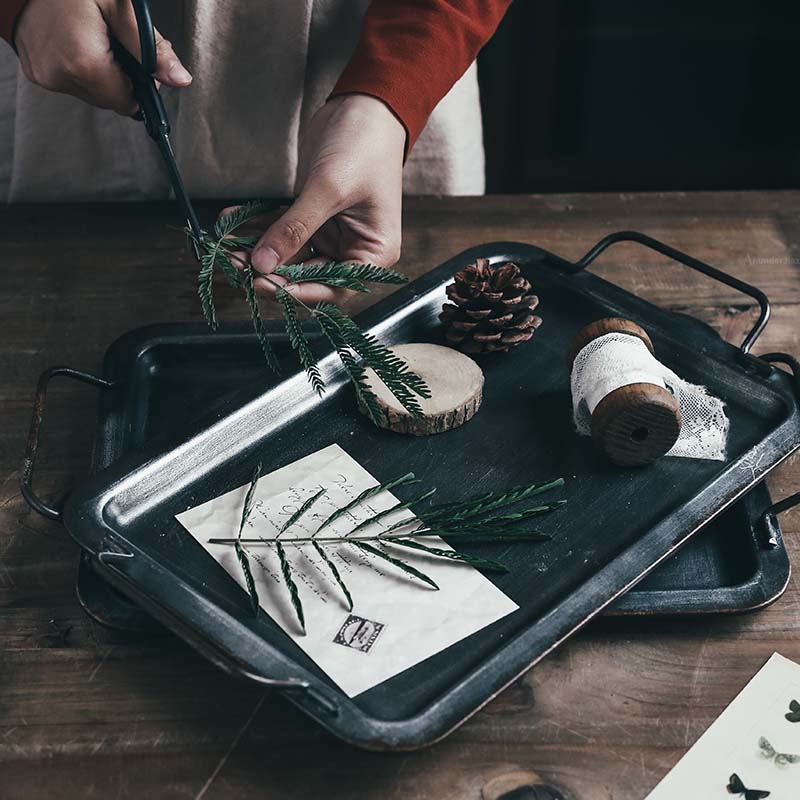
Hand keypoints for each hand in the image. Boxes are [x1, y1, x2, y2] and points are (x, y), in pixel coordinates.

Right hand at [14, 0, 191, 115]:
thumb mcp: (120, 8)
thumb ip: (152, 49)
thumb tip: (181, 80)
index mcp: (86, 65)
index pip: (129, 104)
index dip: (140, 86)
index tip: (139, 61)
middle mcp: (62, 78)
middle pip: (110, 100)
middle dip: (121, 77)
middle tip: (118, 44)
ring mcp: (47, 78)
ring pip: (92, 93)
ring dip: (101, 73)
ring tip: (96, 39)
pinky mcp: (37, 73)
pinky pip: (71, 82)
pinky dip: (80, 68)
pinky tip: (77, 42)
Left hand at [237, 94, 405, 304]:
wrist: (365, 106)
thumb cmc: (365, 146)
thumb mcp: (328, 190)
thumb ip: (294, 229)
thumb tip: (263, 263)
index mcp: (373, 253)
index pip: (334, 288)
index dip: (297, 291)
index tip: (264, 284)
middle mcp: (353, 249)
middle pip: (307, 275)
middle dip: (271, 270)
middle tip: (236, 265)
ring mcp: (332, 234)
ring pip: (290, 254)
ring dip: (258, 251)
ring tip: (227, 246)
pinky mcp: (313, 216)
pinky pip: (282, 229)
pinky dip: (258, 225)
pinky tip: (232, 220)